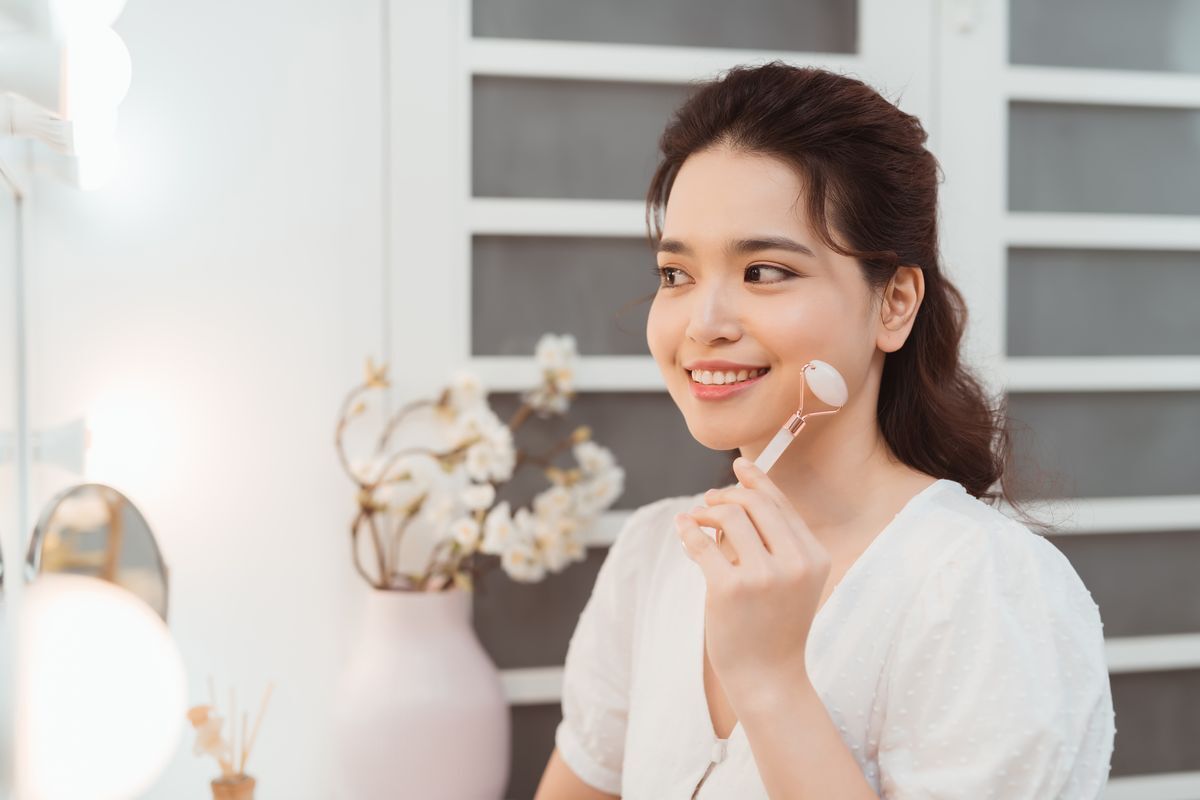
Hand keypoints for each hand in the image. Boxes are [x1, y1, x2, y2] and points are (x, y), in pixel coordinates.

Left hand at [675, 456, 830, 712]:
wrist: (768, 677)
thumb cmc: (774, 625)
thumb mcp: (789, 579)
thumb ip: (773, 540)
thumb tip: (734, 492)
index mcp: (815, 557)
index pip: (782, 505)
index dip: (758, 481)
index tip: (739, 465)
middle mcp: (794, 563)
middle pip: (755, 504)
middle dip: (728, 496)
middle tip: (709, 502)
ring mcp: (763, 577)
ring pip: (729, 518)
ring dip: (707, 513)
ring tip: (696, 521)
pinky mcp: (729, 590)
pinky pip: (702, 544)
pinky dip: (688, 531)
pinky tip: (683, 529)